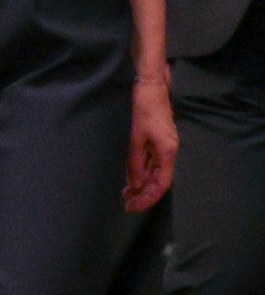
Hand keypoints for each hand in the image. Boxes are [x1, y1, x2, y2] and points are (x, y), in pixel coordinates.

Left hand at [123, 73, 177, 212]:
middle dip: (144, 194)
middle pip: (159, 180)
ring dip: (141, 184)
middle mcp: (169, 152)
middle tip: (127, 205)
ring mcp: (164, 146)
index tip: (134, 207)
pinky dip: (141, 171)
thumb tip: (136, 185)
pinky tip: (131, 178)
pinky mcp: (158, 141)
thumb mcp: (135, 137)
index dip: (148, 197)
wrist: (151, 87)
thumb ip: (135, 162)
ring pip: (155, 172)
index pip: (161, 183)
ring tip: (126, 194)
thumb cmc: (144, 109)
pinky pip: (151, 162)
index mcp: (167, 152)